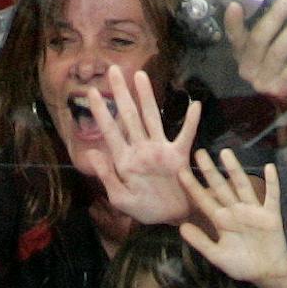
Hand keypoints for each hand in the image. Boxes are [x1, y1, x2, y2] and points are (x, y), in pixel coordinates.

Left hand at [85, 65, 202, 226]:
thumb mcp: (121, 200)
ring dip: (146, 96)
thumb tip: (93, 153)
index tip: (92, 92)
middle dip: (121, 94)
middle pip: (129, 116)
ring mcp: (159, 150)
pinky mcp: (178, 155)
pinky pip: (185, 135)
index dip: (101, 112)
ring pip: (151, 118)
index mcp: (125, 161)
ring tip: (139, 75)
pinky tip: (194, 105)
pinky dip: (190, 121)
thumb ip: (107, 177)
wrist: (171, 218)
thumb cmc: (146, 210)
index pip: (110, 132)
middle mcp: (141, 149)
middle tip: (113, 69)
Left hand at [179, 150, 286, 287]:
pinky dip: (272, 182)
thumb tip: (181, 228)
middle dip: (210, 171)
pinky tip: (269, 168)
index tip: (180, 172)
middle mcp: (235, 211)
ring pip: (242, 186)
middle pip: (221, 187)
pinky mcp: (270, 214)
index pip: (204, 201)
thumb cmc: (241, 265)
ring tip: (225, 153)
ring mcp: (253, 210)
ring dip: (235, 170)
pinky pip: (272, 196)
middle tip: (199, 153)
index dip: (193, 187)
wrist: (266, 272)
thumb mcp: (218, 256)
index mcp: (221, 221)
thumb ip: (201, 242)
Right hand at [222, 0, 286, 107]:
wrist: (286, 89)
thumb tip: (280, 1)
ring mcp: (264, 80)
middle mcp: (248, 68)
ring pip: (277, 52)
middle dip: (274, 18)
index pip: (235, 36)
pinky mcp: (281, 88)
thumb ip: (266, 24)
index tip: (235, 6)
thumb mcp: (266, 41)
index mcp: (242, 52)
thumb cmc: (275, 57)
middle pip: (258, 40)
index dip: (233, 23)